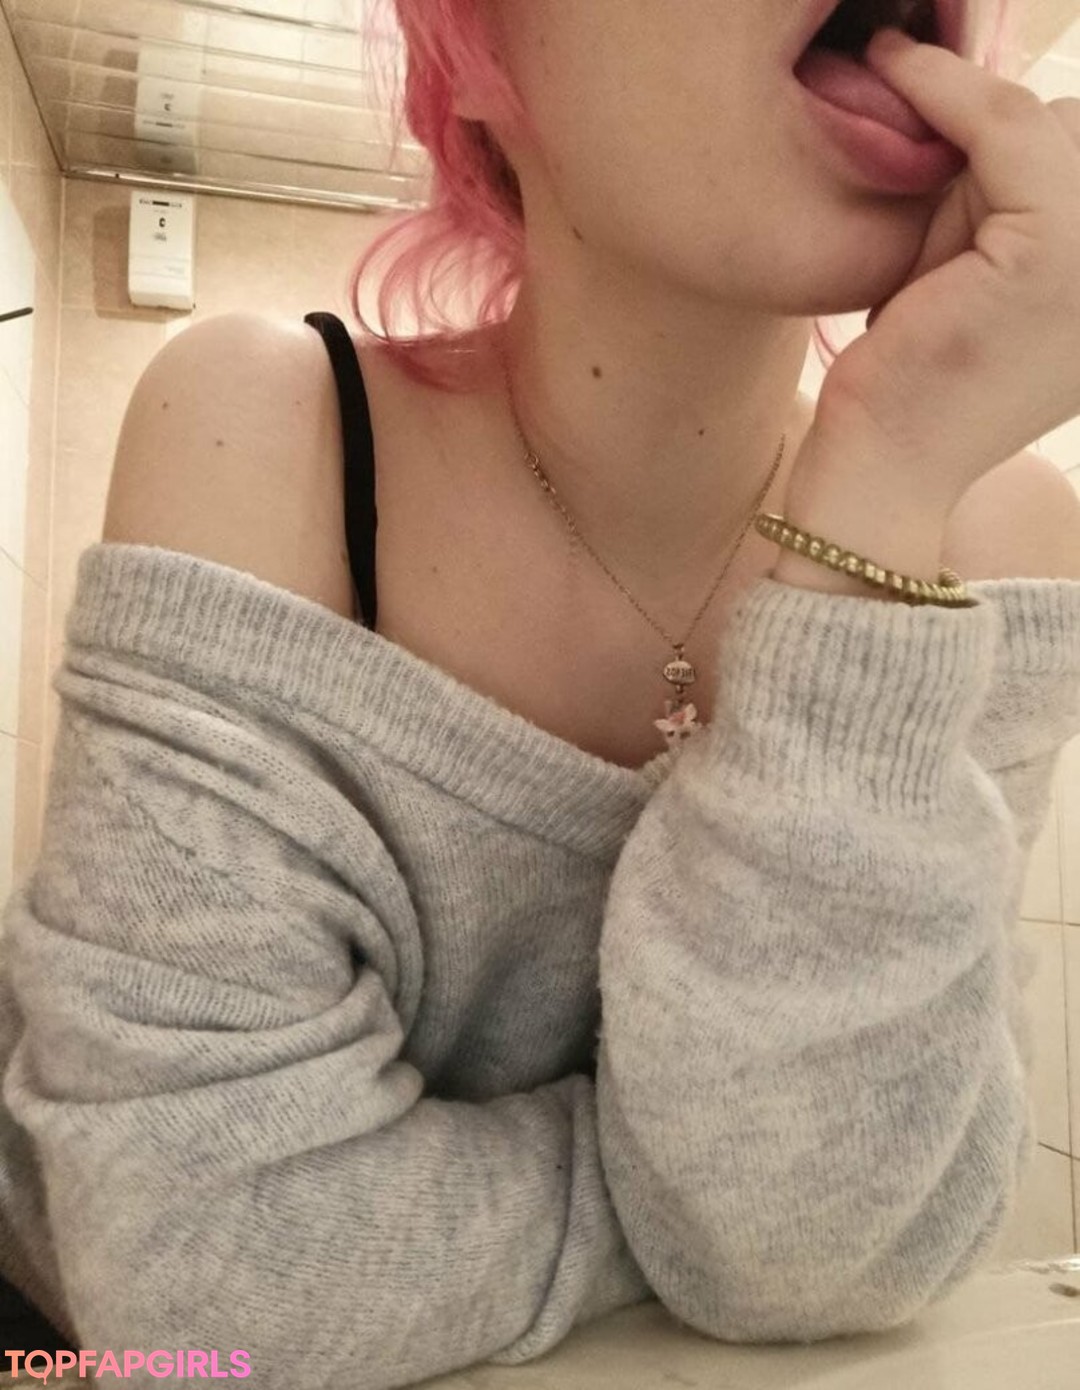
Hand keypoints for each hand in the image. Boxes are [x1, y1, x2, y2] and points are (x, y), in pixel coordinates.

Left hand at [800, 26, 1079, 515]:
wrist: (883, 470)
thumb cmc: (915, 379)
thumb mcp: (983, 275)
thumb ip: (1005, 202)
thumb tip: (977, 105)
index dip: (1016, 136)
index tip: (934, 70)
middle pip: (1071, 135)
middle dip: (994, 164)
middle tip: (935, 258)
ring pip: (1039, 127)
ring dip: (969, 166)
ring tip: (929, 267)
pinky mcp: (1057, 248)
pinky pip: (1000, 126)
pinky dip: (943, 91)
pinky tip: (893, 63)